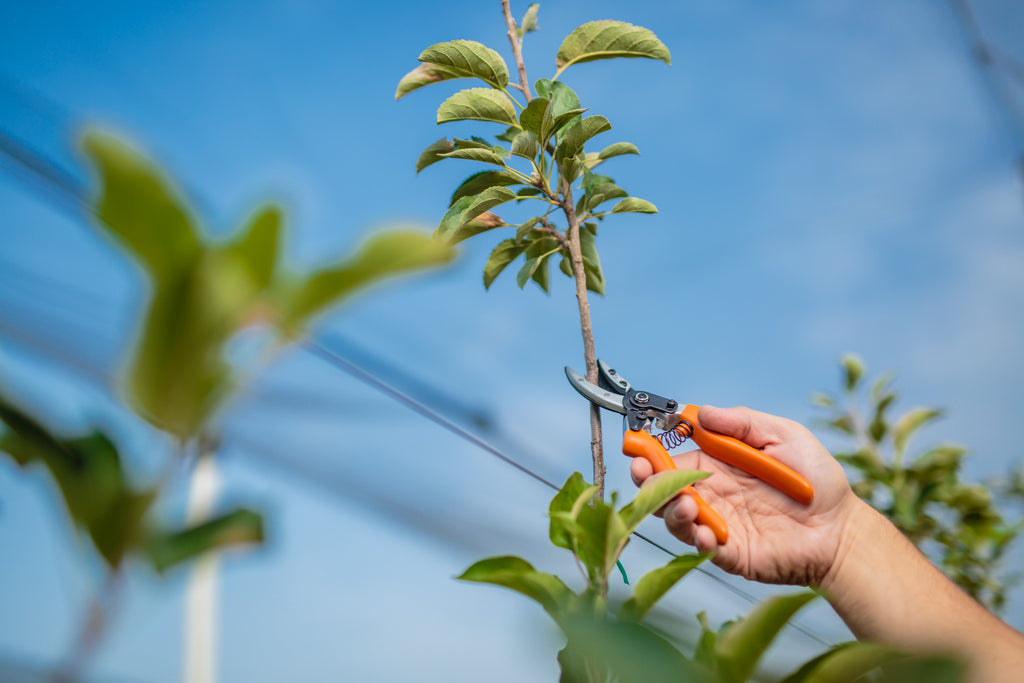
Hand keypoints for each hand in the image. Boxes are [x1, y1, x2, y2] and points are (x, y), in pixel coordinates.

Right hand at [631, 405, 859, 585]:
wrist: (841, 530)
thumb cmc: (816, 481)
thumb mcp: (784, 436)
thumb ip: (742, 422)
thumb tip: (702, 413)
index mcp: (716, 465)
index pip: (672, 458)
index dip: (651, 452)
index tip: (637, 446)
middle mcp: (710, 494)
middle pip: (664, 489)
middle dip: (646, 481)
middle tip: (642, 473)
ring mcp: (717, 524)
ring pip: (675, 518)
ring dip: (670, 510)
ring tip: (688, 504)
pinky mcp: (729, 553)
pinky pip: (701, 548)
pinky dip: (697, 540)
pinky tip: (708, 533)